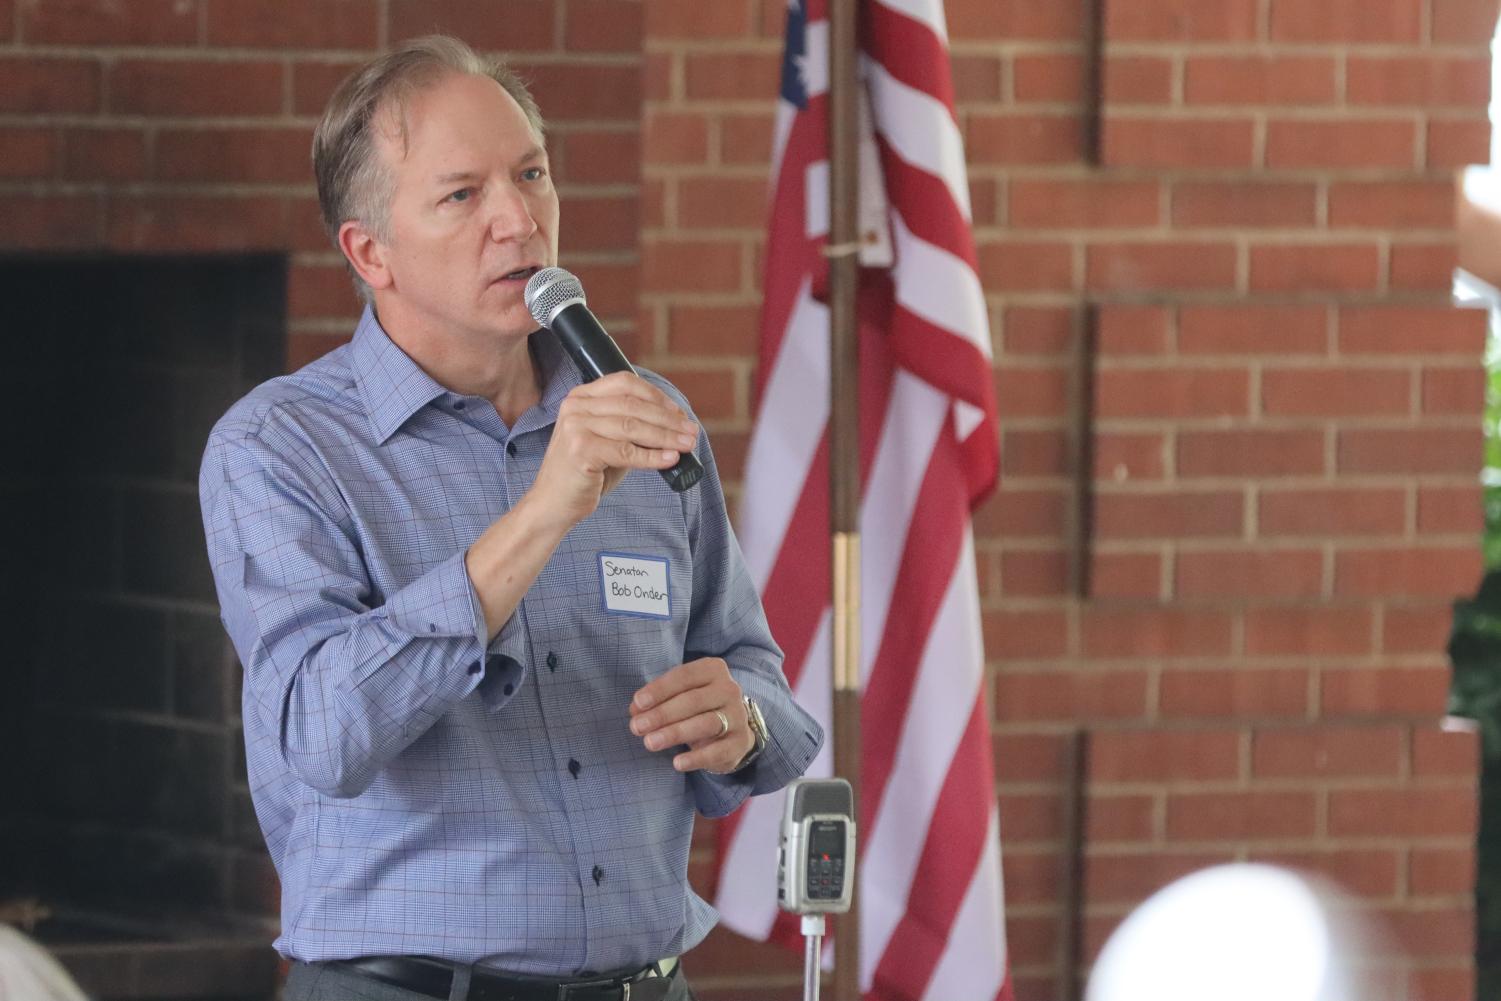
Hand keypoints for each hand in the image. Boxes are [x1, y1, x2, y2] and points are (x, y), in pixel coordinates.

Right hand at [529, 371, 698, 527]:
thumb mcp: (609, 441)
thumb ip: (633, 427)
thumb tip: (676, 425)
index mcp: (582, 397)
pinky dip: (652, 457)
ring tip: (687, 445)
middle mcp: (576, 406)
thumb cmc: (585, 473)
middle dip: (668, 419)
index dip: (657, 397)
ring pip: (633, 427)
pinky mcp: (581, 450)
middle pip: (633, 405)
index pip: (626, 383)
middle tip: (691, 432)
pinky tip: (670, 460)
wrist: (554, 504)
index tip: (679, 413)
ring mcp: (576, 427)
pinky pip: (626, 452)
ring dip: (666, 437)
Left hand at [629, 658, 753, 772]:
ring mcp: (738, 716)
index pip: (684, 676)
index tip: (638, 703)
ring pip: (706, 723)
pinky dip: (697, 758)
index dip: (660, 689)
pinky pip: (718, 751)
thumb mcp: (677, 696)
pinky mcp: (740, 742)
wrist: (732, 727)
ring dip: (675, 733)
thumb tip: (636, 710)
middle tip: (637, 727)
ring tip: (650, 742)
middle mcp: (729, 690)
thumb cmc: (696, 706)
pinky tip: (677, 763)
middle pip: (693, 700)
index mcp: (713, 670)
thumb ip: (656, 700)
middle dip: (662, 714)